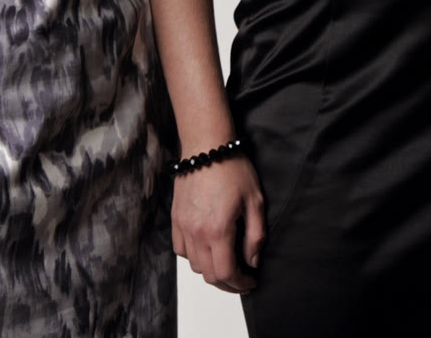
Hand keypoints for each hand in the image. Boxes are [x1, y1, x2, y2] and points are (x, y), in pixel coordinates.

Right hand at [171, 156, 266, 292]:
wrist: (206, 145)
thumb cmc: (232, 168)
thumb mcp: (255, 201)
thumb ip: (255, 236)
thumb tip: (252, 261)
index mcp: (218, 230)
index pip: (226, 273)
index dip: (240, 284)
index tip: (250, 282)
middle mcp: (197, 232)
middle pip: (208, 274)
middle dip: (227, 282)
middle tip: (241, 278)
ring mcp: (183, 226)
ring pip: (193, 265)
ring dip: (210, 270)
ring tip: (225, 264)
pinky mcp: (175, 218)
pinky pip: (180, 249)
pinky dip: (193, 256)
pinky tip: (206, 249)